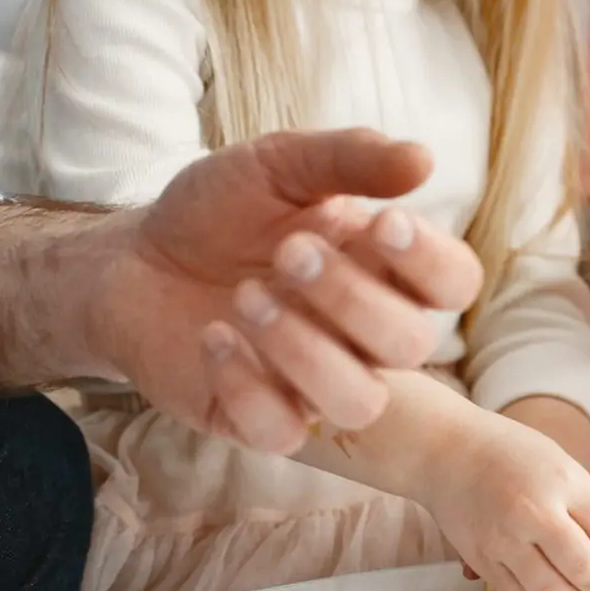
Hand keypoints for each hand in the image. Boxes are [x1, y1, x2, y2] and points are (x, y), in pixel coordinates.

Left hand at [93, 129, 484, 454]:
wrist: (134, 258)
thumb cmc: (221, 211)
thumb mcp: (279, 165)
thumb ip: (350, 158)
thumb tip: (424, 159)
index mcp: (385, 269)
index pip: (454, 283)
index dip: (432, 262)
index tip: (382, 223)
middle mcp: (364, 334)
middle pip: (412, 344)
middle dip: (351, 297)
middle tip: (288, 252)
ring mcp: (317, 382)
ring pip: (359, 401)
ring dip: (306, 350)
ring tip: (245, 296)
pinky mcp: (261, 418)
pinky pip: (283, 432)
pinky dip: (248, 384)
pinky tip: (213, 337)